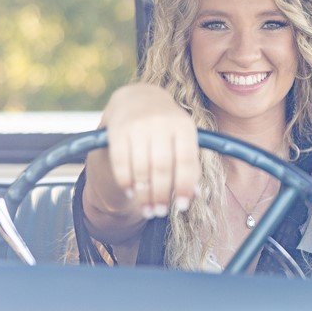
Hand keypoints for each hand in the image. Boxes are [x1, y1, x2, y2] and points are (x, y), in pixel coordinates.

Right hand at [90, 83, 199, 220]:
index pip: (186, 160)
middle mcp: (161, 123)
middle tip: (160, 213)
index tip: (182, 206)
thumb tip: (194, 194)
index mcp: (183, 126)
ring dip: (144, 194)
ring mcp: (137, 125)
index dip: (184, 186)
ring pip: (141, 167)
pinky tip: (131, 192)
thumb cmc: (167, 126)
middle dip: (161, 194)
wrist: (138, 98)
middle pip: (161, 167)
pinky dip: (126, 181)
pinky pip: (121, 162)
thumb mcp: (183, 138)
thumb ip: (189, 164)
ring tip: (147, 209)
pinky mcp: (117, 130)